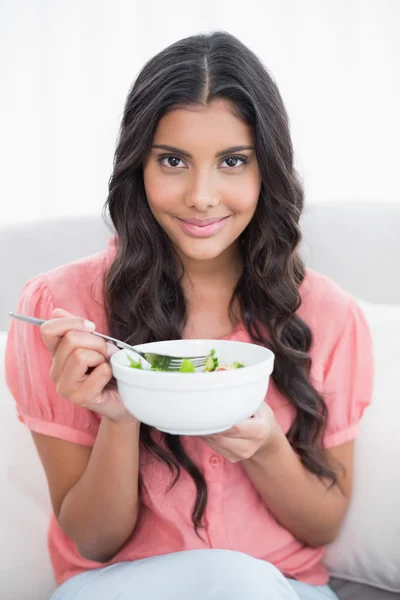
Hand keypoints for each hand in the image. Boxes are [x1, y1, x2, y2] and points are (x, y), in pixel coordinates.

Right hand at [40, 308, 137, 423]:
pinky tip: (109, 378)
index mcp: (57, 355)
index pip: (48, 329)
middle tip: (106, 353)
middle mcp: (56, 371)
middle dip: (96, 341)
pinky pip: (99, 371)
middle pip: (70, 339)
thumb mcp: (95, 343)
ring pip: (80, 355)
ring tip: (106, 365)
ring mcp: (65, 387)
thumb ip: (77, 328)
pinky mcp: (80, 398)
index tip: (92, 327)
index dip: (72, 322)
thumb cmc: (110, 369)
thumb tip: (57, 311)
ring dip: (101, 356)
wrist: (125, 396)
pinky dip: (110, 370)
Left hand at [200, 403, 280, 462]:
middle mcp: (249, 446)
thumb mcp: (259, 404)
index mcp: (259, 430)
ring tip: (199, 413)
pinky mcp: (231, 458)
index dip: (218, 418)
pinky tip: (205, 422)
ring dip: (203, 428)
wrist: (267, 440)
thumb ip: (244, 397)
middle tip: (196, 407)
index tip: (206, 405)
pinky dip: (205, 434)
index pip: (235, 427)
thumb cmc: (261, 416)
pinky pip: (212, 445)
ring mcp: (239, 455)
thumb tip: (223, 379)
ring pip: (213, 441)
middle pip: (220, 436)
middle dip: (207, 422)